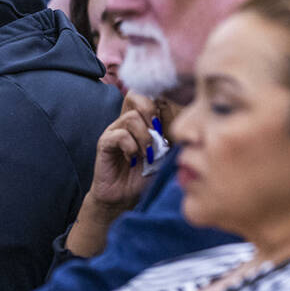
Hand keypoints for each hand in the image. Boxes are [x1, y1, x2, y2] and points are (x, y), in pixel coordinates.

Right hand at [88, 92, 162, 209]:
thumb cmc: (145, 176)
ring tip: (147, 155)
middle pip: (136, 96)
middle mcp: (126, 121)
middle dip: (151, 113)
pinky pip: (119, 135)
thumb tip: (185, 128)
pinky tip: (133, 160)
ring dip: (144, 137)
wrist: (124, 197)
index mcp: (141, 120)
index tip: (167, 123)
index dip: (158, 101)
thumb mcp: (164, 156)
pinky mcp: (104, 143)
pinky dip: (131, 147)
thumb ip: (171, 140)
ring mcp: (114, 130)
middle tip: (158, 134)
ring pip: (131, 118)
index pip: (146, 94)